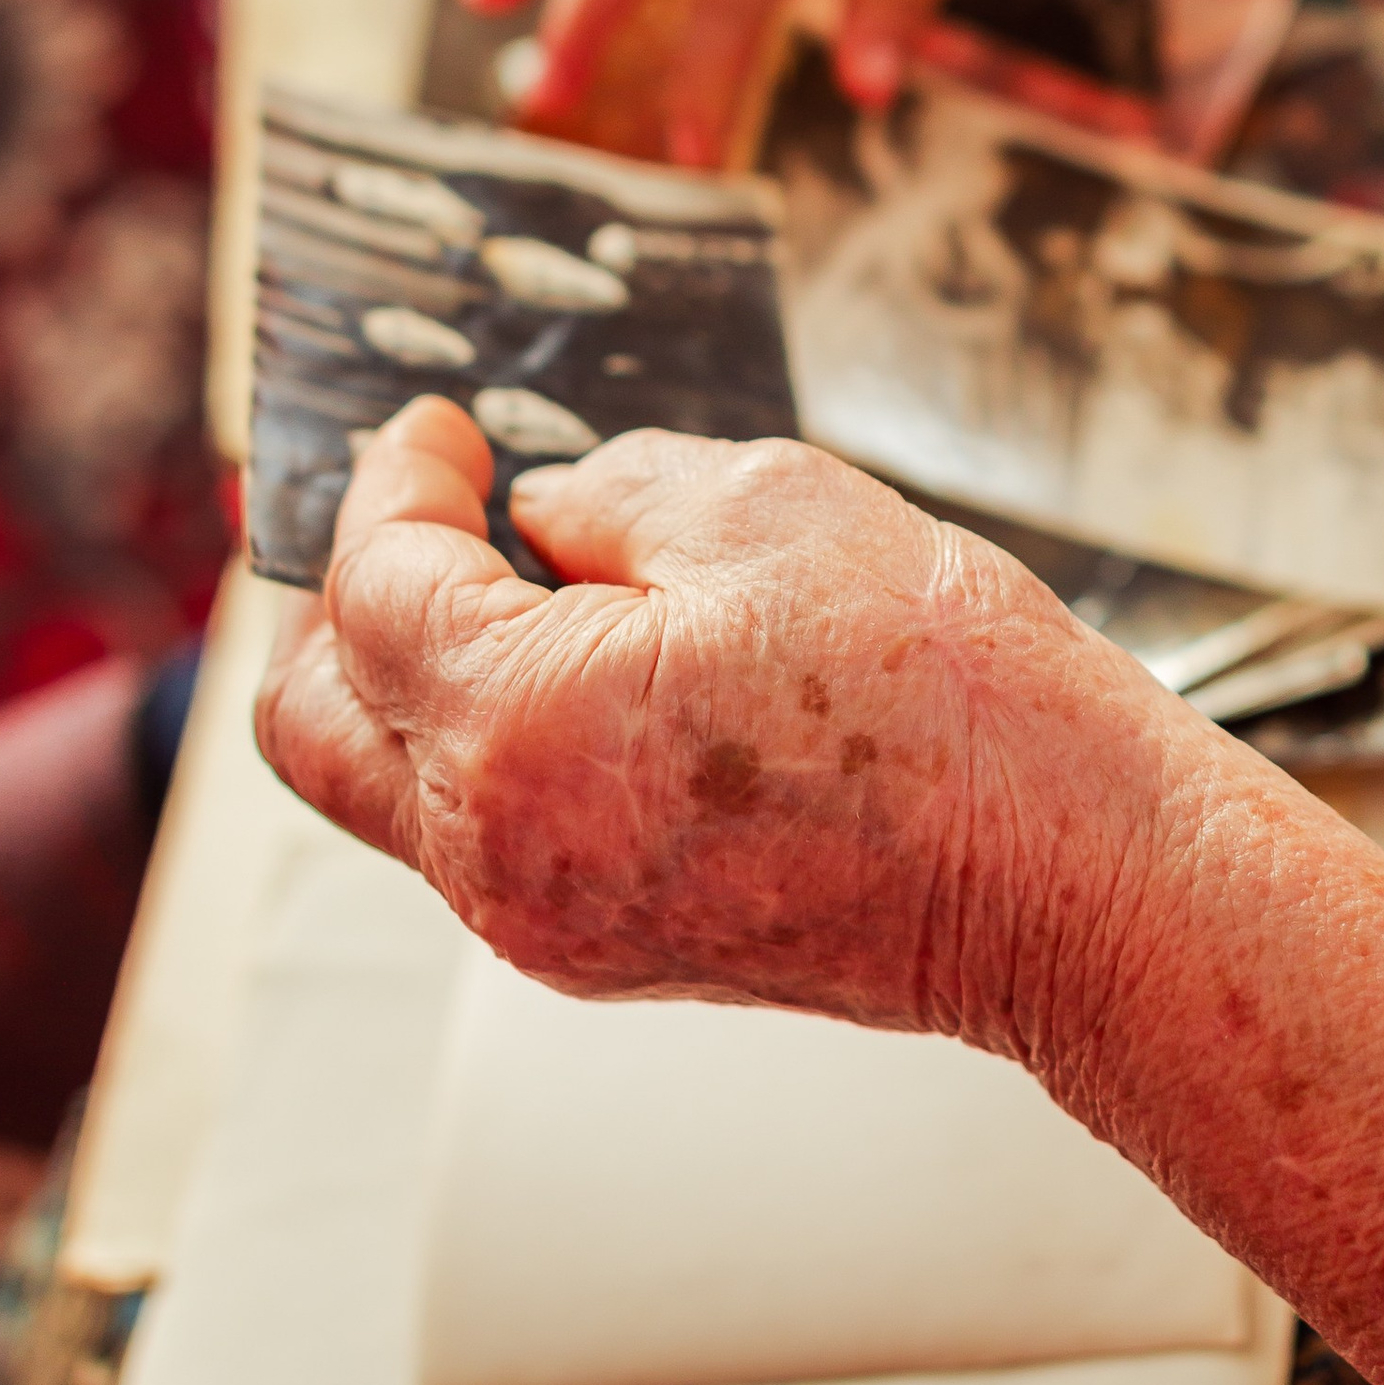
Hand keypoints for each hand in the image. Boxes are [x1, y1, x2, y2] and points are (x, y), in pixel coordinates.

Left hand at [255, 398, 1174, 1056]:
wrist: (1067, 875)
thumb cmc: (946, 698)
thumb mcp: (761, 508)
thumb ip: (604, 492)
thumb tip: (537, 511)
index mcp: (515, 730)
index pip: (373, 587)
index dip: (394, 481)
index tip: (437, 431)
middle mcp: (498, 855)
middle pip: (316, 724)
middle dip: (339, 600)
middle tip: (414, 509)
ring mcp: (545, 923)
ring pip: (393, 791)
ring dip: (417, 677)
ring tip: (516, 578)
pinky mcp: (602, 952)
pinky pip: (484, 839)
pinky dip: (490, 744)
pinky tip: (585, 668)